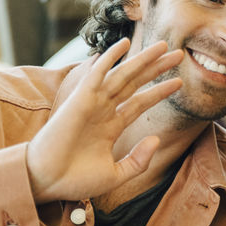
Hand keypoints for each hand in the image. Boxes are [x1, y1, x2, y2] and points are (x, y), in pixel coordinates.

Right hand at [25, 38, 183, 203]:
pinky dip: (111, 57)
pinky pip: (98, 73)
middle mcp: (103, 111)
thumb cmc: (74, 181)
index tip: (178, 82)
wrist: (46, 182)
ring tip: (164, 45)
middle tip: (179, 54)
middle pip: (135, 83)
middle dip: (156, 69)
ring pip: (123, 75)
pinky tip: (125, 43)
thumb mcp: (116, 175)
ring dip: (143, 59)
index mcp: (111, 127)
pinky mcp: (80, 99)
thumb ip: (138, 161)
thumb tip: (156, 139)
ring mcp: (92, 103)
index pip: (139, 103)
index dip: (159, 91)